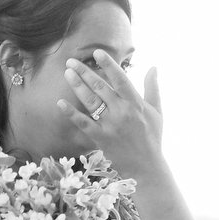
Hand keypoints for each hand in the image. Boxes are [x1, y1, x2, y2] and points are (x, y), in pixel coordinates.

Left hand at [56, 51, 163, 180]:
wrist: (146, 166)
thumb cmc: (153, 137)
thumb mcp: (157, 111)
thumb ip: (153, 88)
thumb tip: (153, 67)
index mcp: (136, 103)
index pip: (120, 79)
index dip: (108, 64)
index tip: (97, 52)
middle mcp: (122, 111)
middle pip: (100, 87)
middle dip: (85, 72)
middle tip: (71, 61)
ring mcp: (110, 125)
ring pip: (91, 101)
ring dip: (77, 86)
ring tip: (67, 73)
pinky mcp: (100, 138)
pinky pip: (83, 123)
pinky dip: (71, 113)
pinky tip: (60, 102)